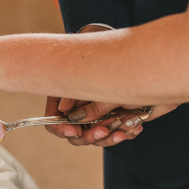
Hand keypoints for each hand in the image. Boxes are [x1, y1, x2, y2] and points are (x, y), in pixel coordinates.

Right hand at [41, 24, 177, 146]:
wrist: (127, 52)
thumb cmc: (100, 57)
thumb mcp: (88, 76)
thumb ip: (78, 96)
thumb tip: (64, 111)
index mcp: (64, 102)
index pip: (54, 122)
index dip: (61, 129)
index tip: (73, 131)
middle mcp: (80, 112)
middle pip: (77, 134)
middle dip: (90, 135)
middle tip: (103, 130)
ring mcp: (98, 116)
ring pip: (98, 137)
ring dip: (110, 136)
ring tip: (123, 129)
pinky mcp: (116, 118)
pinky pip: (117, 133)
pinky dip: (125, 132)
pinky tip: (134, 128)